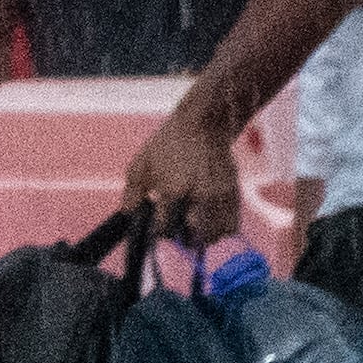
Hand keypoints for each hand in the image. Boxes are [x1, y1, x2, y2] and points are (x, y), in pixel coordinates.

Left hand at [123, 102, 244, 245]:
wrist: (203, 124)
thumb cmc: (167, 144)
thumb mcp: (140, 165)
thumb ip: (132, 194)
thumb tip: (129, 216)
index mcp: (172, 190)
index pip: (163, 229)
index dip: (157, 231)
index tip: (156, 224)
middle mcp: (198, 196)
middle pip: (191, 238)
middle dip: (180, 238)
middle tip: (176, 229)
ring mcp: (218, 196)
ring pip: (213, 236)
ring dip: (201, 238)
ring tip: (193, 228)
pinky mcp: (233, 193)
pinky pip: (230, 226)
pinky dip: (219, 230)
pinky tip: (208, 221)